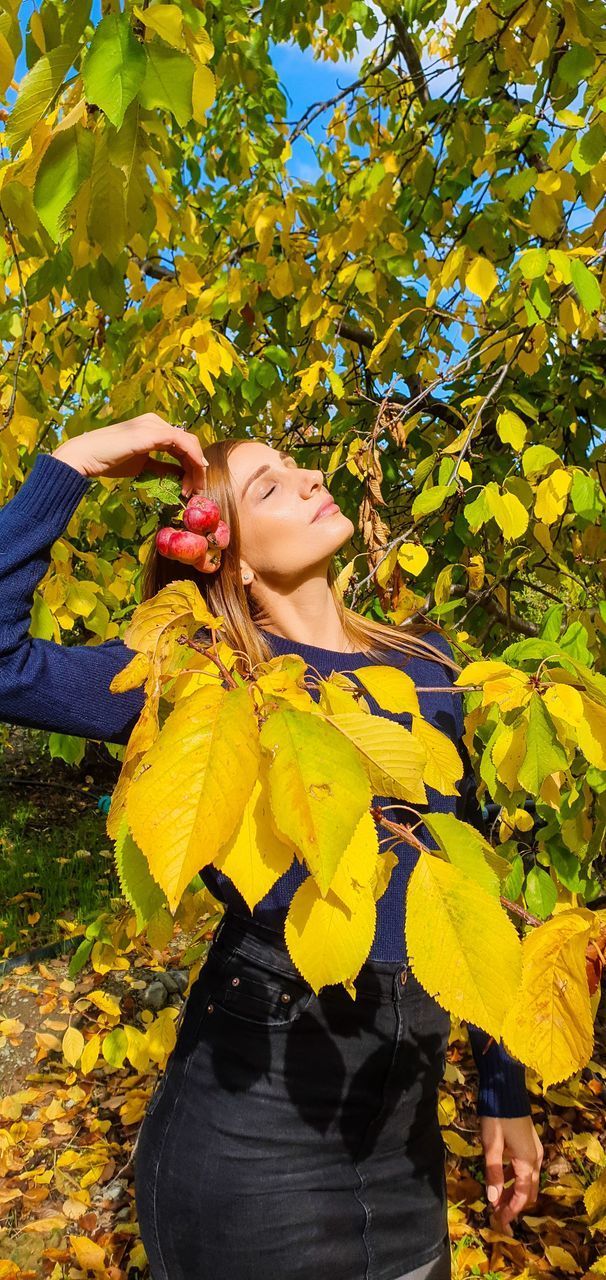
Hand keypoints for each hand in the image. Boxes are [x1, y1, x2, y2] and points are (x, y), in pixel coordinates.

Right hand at [52, 414, 208, 498]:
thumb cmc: (109, 460)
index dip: (191, 465)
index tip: (192, 486)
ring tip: (194, 488)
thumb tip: (180, 476)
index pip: (181, 444)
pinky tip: (194, 473)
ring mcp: (154, 424)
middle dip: (196, 468)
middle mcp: (155, 422)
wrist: (87, 456)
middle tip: (197, 490)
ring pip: (189, 443)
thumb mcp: (142, 466)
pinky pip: (182, 443)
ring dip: (196, 467)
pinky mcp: (152, 432)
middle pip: (188, 443)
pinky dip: (192, 458)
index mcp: (153, 427)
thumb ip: (161, 468)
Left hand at [479, 1115, 543, 1235]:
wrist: (506, 1089)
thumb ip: (493, 1173)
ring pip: (526, 1180)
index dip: (511, 1210)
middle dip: (514, 1204)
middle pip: (527, 1190)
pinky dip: (514, 1178)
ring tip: (496, 1199)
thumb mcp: (492, 1145)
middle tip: (497, 1213)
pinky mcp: (529, 1144)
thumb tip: (493, 1200)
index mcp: (527, 1162)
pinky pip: (524, 1168)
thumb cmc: (497, 1116)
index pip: (522, 1195)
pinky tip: (500, 1179)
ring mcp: (534, 1151)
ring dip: (513, 1191)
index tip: (499, 1220)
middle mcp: (535, 1159)